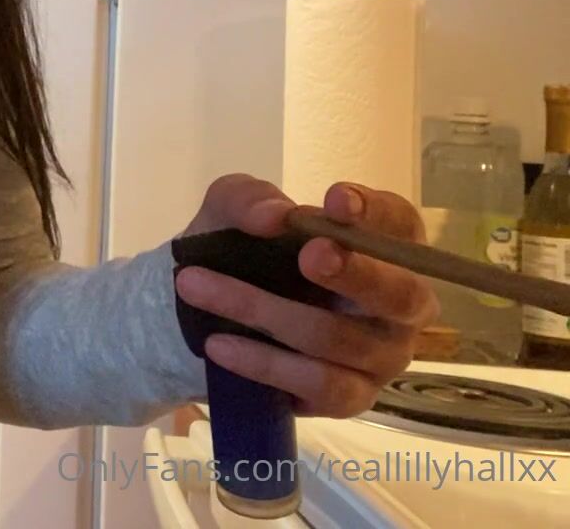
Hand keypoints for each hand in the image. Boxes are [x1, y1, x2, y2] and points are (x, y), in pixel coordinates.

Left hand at [173, 174, 437, 417]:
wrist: (202, 312)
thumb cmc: (243, 249)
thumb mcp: (231, 210)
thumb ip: (249, 199)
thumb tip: (274, 217)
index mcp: (384, 247)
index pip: (401, 225)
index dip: (376, 213)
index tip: (335, 200)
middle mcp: (400, 305)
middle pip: (400, 293)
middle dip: (356, 274)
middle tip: (309, 255)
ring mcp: (382, 357)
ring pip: (335, 338)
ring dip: (263, 311)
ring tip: (196, 286)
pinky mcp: (351, 397)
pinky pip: (318, 384)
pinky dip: (263, 363)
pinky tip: (218, 344)